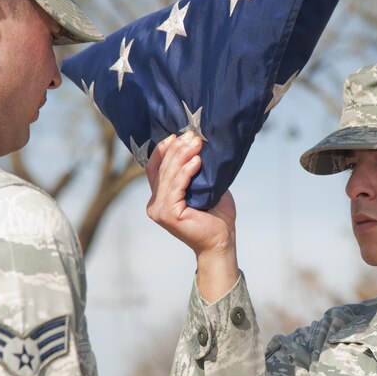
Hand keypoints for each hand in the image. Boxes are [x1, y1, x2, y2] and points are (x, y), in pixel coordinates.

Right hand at [146, 133, 238, 300]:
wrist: (222, 241)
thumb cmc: (216, 216)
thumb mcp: (204, 188)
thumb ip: (196, 172)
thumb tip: (199, 146)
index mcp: (160, 198)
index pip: (155, 168)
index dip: (163, 150)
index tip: (177, 135)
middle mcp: (154, 204)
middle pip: (162, 168)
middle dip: (177, 149)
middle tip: (192, 135)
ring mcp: (158, 210)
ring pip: (169, 175)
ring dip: (182, 156)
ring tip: (196, 142)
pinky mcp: (167, 214)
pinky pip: (176, 187)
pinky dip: (186, 172)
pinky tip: (197, 161)